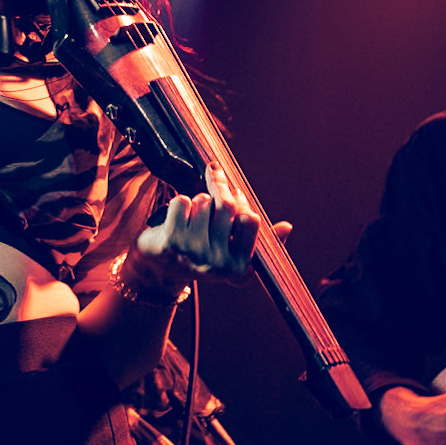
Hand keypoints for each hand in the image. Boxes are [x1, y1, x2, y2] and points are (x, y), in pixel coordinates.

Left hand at [135, 165, 264, 283]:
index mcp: (238, 268)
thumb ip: (256, 238)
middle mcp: (217, 265)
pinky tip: (175, 219)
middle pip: (227, 207)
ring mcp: (193, 254)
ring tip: (193, 215)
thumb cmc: (200, 254)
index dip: (242, 201)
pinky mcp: (170, 243)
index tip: (236, 191)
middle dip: (221, 188)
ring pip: (204, 202)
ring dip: (198, 201)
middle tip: (215, 175)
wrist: (159, 269)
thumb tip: (287, 227)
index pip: (251, 220)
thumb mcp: (231, 252)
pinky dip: (179, 203)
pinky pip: (183, 202)